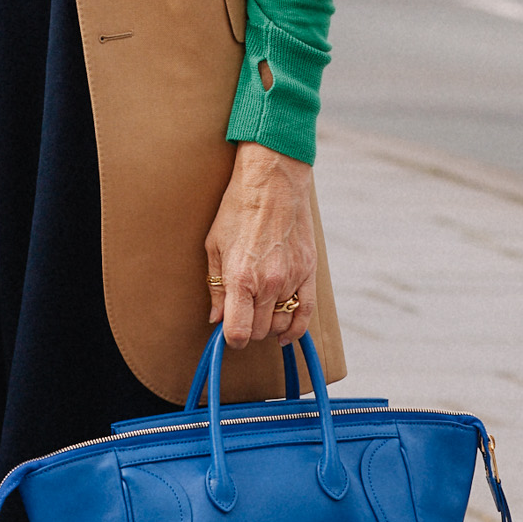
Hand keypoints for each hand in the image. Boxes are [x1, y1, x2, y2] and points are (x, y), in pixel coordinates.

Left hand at [206, 141, 315, 349]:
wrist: (273, 182)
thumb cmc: (238, 209)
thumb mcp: (214, 246)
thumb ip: (215, 286)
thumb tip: (215, 318)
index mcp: (241, 278)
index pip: (239, 331)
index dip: (231, 339)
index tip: (228, 334)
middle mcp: (268, 283)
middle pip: (260, 331)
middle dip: (248, 329)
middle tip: (241, 315)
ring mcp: (292, 278)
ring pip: (282, 324)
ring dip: (269, 326)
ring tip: (260, 314)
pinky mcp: (308, 271)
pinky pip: (306, 312)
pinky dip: (296, 328)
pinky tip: (285, 333)